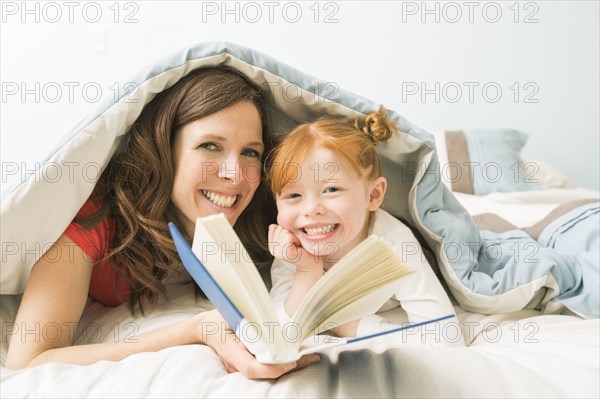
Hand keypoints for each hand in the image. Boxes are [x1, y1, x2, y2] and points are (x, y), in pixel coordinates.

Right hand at [198, 310, 319, 378]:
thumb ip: (249, 318)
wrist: (205, 327)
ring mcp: (240, 367)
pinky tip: (298, 355)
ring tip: (309, 356)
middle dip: (288, 367)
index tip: (291, 360)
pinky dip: (281, 361)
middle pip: (264, 372)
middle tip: (310, 357)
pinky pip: (265, 366)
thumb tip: (268, 319)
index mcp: (230, 351)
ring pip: (266, 371)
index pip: (251, 367)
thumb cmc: (218, 318)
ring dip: (288, 364)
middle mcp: (235, 364)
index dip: (272, 367)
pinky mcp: (247, 364)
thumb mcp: (232, 314)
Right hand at [268, 224, 322, 272]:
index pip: (273, 227)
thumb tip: (272, 226)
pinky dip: (295, 239)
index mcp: (271, 244)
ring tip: (297, 244)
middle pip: (279, 228)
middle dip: (290, 232)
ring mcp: (278, 253)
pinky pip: (287, 237)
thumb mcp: (289, 235)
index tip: (291, 239)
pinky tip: (298, 246)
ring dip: (294, 236)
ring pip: (284, 232)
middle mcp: (272, 250)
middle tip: (295, 243)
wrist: (312, 261)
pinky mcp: (286, 254)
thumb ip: (280, 229)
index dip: (286, 230)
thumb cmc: (303, 247)